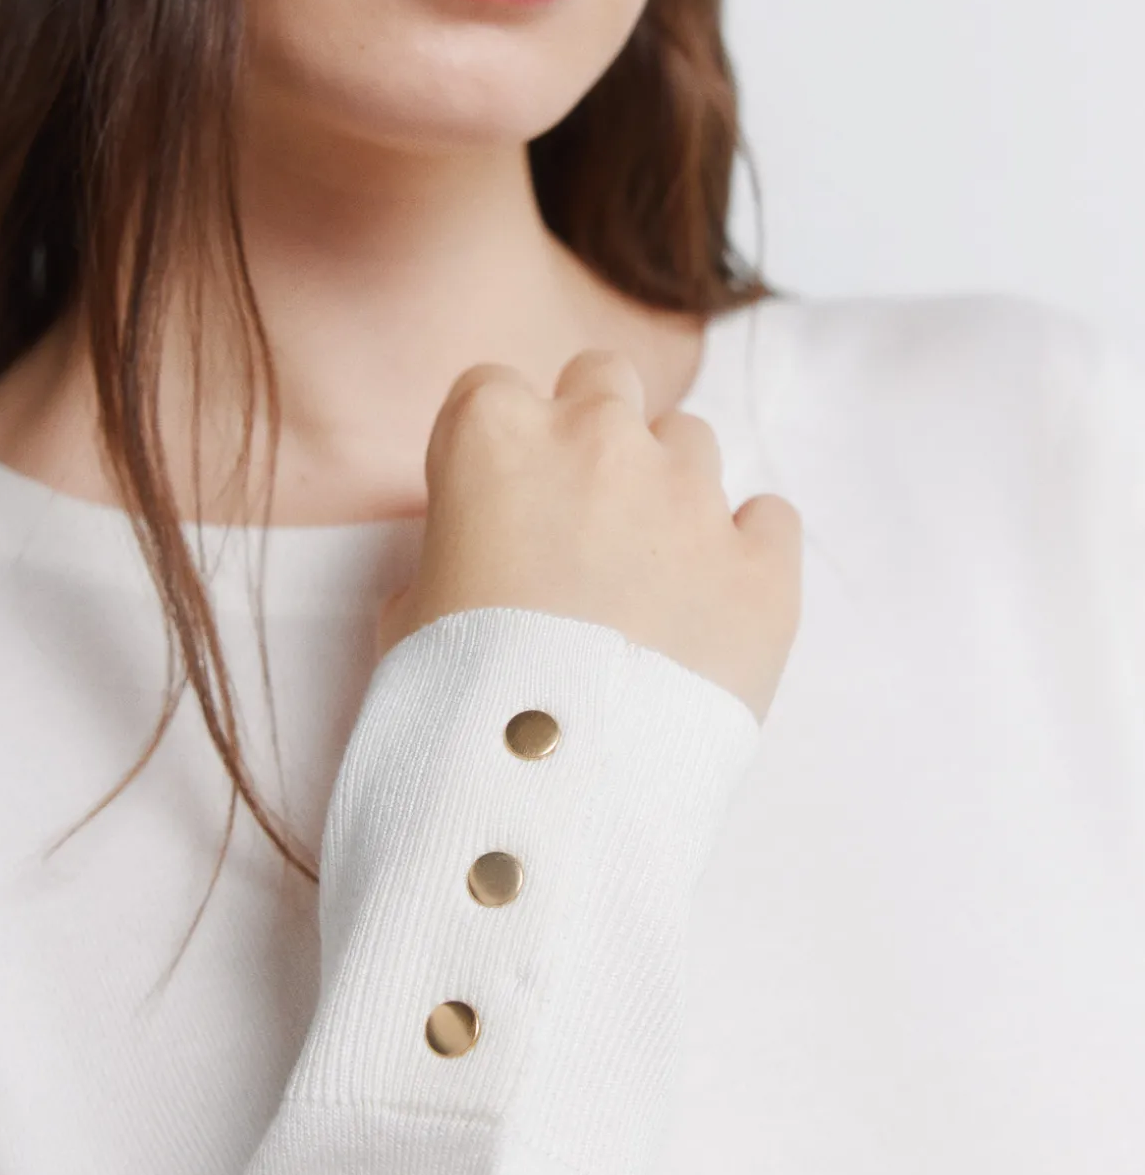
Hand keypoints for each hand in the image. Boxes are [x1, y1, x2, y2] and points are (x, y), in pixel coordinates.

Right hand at [374, 348, 801, 724]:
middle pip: (603, 380)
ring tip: (647, 581)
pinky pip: (770, 517)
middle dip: (591, 431)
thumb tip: (480, 561)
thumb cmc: (451, 704)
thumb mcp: (404, 614)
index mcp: (494, 434)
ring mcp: (691, 496)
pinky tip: (713, 607)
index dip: (495, 446)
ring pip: (691, 440)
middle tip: (579, 515)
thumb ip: (447, 553)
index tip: (496, 500)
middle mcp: (598, 439)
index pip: (492, 390)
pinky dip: (746, 550)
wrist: (541, 794)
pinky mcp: (763, 567)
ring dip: (668, 489)